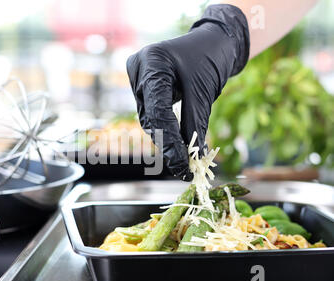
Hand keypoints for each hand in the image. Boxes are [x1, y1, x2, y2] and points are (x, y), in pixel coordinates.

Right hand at [127, 4, 248, 179]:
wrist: (214, 40)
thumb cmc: (211, 58)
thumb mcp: (204, 91)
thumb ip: (195, 123)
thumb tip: (193, 157)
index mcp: (152, 63)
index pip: (158, 111)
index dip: (170, 142)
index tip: (183, 166)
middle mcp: (139, 69)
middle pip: (150, 117)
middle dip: (168, 143)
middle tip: (184, 168)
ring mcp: (138, 77)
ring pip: (150, 118)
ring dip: (166, 137)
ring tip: (183, 160)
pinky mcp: (143, 85)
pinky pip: (152, 112)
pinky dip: (165, 127)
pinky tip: (177, 143)